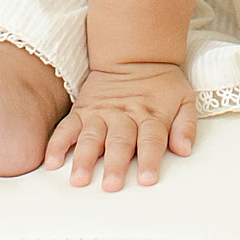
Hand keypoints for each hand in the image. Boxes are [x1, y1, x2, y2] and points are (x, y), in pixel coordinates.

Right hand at [44, 63, 196, 190]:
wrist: (135, 55)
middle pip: (120, 141)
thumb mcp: (184, 98)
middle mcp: (125, 116)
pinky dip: (59, 143)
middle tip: (111, 185)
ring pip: (92, 136)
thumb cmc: (161, 84)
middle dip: (115, 163)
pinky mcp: (83, 111)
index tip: (147, 179)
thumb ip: (186, 125)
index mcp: (151, 115)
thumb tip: (184, 149)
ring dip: (85, 158)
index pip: (152, 139)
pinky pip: (68, 128)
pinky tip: (53, 161)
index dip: (150, 159)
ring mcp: (101, 113)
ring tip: (79, 178)